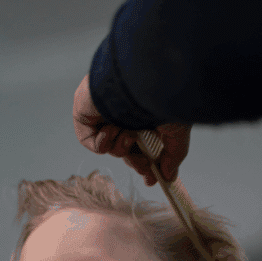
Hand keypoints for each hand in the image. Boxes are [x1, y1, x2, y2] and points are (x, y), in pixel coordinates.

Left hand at [73, 74, 191, 186]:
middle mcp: (123, 113)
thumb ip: (173, 155)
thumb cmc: (160, 96)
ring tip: (128, 132)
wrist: (139, 81)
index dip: (146, 163)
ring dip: (122, 146)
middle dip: (136, 162)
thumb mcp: (175, 131)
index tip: (152, 178)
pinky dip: (103, 142)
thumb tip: (169, 176)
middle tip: (145, 169)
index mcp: (143, 113)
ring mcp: (104, 115)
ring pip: (112, 148)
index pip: (142, 144)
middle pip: (126, 150)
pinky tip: (111, 128)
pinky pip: (93, 143)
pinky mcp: (86, 116)